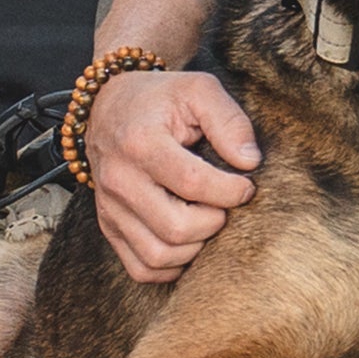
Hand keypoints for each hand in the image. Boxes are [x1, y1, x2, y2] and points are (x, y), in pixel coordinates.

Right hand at [87, 67, 260, 282]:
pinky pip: (142, 269)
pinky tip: (189, 242)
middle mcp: (118, 180)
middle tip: (224, 205)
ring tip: (207, 220)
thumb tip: (250, 162)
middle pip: (176, 229)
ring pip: (159, 255)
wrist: (108, 107)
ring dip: (196, 247)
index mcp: (140, 143)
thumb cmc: (160, 100)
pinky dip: (172, 266)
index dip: (231, 191)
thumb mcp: (198, 89)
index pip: (193, 184)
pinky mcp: (109, 226)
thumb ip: (229, 120)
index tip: (245, 185)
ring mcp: (110, 208)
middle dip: (215, 223)